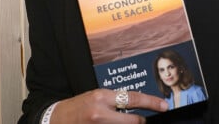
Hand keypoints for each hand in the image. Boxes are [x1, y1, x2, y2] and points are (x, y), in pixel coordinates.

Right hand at [50, 89, 167, 122]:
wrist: (54, 119)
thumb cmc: (76, 107)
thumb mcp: (95, 98)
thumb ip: (114, 101)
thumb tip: (135, 104)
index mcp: (102, 97)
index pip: (134, 98)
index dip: (152, 102)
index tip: (164, 106)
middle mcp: (101, 112)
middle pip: (134, 121)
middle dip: (140, 122)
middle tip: (141, 121)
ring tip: (118, 121)